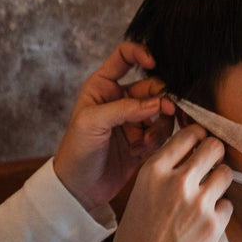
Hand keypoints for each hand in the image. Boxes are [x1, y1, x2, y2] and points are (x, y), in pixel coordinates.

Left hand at [54, 42, 175, 209]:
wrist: (79, 188)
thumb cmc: (76, 151)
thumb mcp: (92, 123)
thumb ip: (124, 108)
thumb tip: (157, 103)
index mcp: (103, 86)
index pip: (124, 55)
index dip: (141, 53)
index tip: (154, 62)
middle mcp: (120, 99)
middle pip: (152, 85)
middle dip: (161, 98)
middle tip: (165, 111)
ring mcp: (134, 120)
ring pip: (161, 109)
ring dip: (160, 123)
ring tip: (146, 141)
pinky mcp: (143, 140)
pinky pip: (162, 131)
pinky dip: (159, 139)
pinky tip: (143, 150)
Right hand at [110, 124, 233, 241]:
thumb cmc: (136, 235)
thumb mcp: (140, 192)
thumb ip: (162, 171)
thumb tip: (188, 153)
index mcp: (154, 170)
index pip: (188, 135)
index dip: (198, 137)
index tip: (200, 143)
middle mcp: (177, 181)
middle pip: (213, 147)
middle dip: (215, 153)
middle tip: (212, 163)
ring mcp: (199, 202)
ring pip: (225, 173)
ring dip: (219, 181)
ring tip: (209, 194)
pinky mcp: (214, 224)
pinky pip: (228, 204)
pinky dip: (220, 211)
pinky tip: (205, 221)